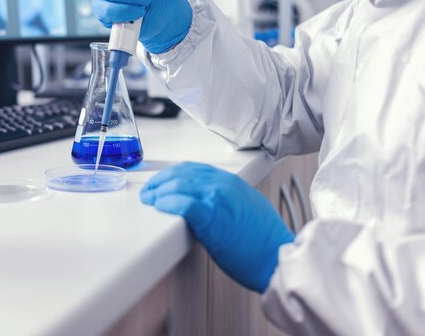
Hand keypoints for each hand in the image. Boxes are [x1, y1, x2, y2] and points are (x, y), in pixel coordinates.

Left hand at [140, 162, 294, 292]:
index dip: (173, 174)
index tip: (162, 183)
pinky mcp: (212, 216)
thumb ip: (228, 200)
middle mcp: (224, 185)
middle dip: (160, 182)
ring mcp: (218, 198)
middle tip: (149, 191)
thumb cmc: (266, 242)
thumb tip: (207, 205)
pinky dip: (167, 203)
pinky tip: (160, 207)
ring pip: (179, 184)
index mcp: (233, 182)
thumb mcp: (248, 209)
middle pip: (182, 173)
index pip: (194, 169)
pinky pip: (182, 203)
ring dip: (159, 192)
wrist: (279, 258)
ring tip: (149, 200)